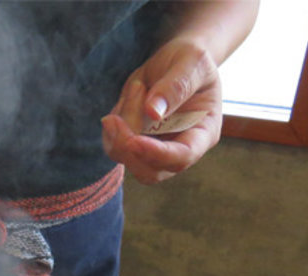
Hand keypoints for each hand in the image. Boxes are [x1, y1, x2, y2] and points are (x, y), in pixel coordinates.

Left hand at [101, 37, 222, 184]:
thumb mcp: (192, 61)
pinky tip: (129, 97)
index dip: (157, 154)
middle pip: (150, 172)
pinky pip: (114, 146)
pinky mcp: (133, 146)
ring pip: (127, 158)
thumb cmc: (190, 60)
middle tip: (116, 116)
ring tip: (137, 87)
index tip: (134, 141)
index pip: (182, 157)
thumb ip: (176, 85)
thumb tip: (153, 112)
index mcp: (203, 133)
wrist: (174, 62)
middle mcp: (179, 149)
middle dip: (128, 148)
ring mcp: (154, 151)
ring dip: (120, 127)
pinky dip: (113, 124)